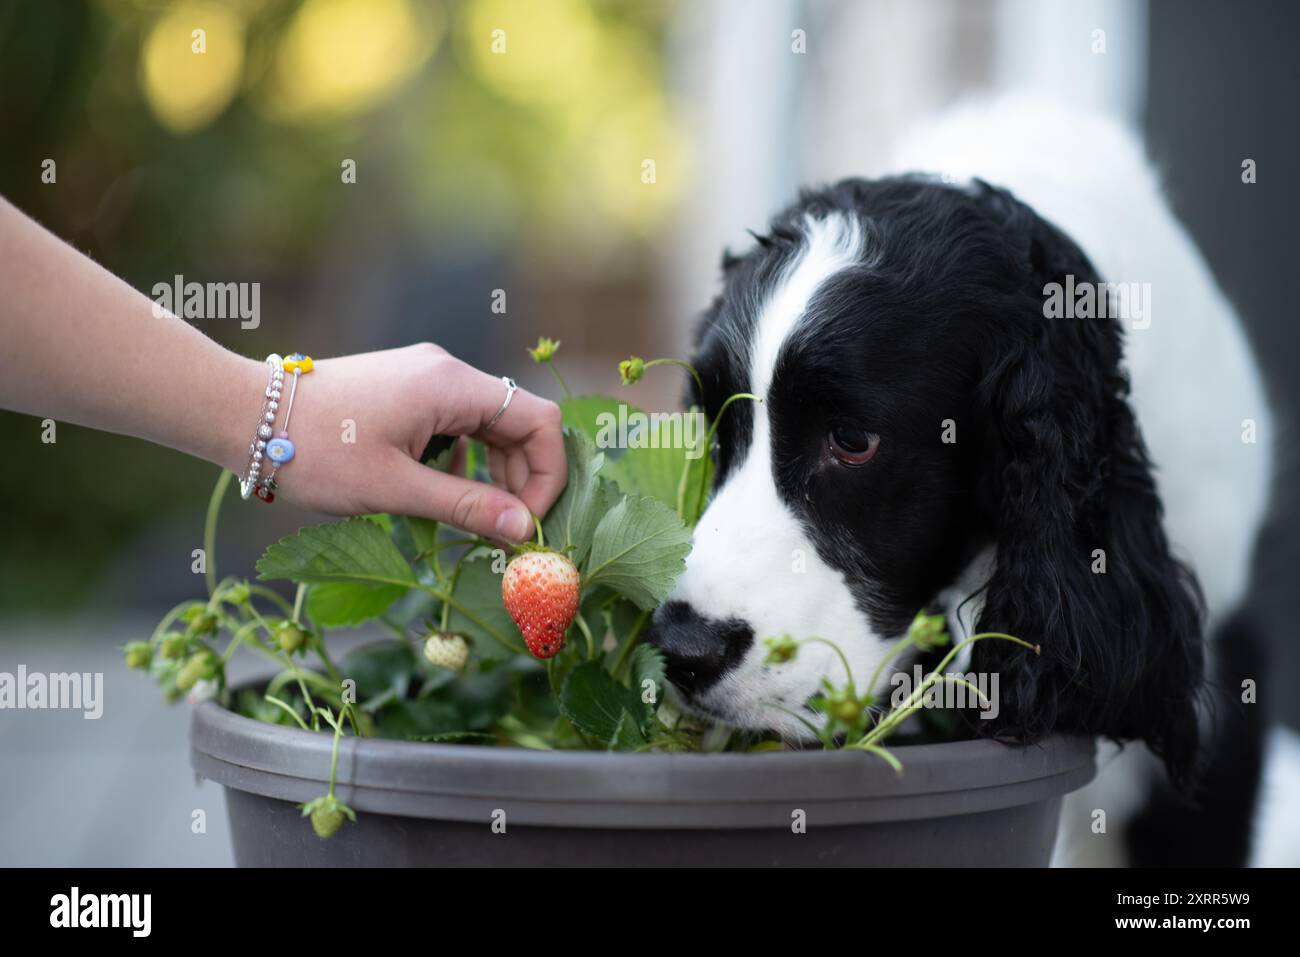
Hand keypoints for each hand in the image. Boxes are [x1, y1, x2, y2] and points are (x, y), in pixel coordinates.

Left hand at [241, 344, 565, 542]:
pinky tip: (445, 498)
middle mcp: (446, 373)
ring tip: (476, 523)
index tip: (528, 522)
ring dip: (494, 477)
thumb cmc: (315, 452)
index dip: (548, 473)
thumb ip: (465, 507)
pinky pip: (459, 427)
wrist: (244, 416)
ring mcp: (426, 380)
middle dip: (523, 481)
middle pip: (518, 424)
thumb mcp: (394, 488)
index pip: (538, 420)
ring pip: (490, 429)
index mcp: (451, 385)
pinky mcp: (408, 392)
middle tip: (506, 533)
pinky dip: (465, 464)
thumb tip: (524, 530)